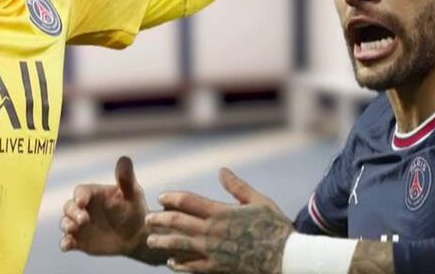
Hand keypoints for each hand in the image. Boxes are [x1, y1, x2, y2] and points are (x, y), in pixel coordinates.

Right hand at [60, 156, 149, 258]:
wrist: (137, 235)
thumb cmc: (134, 209)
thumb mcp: (133, 193)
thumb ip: (126, 179)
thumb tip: (124, 159)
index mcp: (93, 194)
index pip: (80, 192)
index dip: (79, 196)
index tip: (82, 201)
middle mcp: (83, 208)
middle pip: (69, 206)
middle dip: (73, 212)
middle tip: (83, 219)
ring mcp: (80, 225)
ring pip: (65, 223)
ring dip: (66, 225)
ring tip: (72, 230)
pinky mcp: (80, 241)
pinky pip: (67, 241)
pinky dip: (65, 243)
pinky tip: (67, 246)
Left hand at [146, 168, 292, 273]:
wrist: (287, 259)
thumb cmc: (276, 228)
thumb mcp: (258, 201)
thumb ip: (237, 187)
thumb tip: (222, 171)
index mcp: (221, 212)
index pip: (188, 202)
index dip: (172, 198)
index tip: (161, 197)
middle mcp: (213, 231)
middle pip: (178, 223)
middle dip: (160, 220)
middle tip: (148, 219)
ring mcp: (213, 252)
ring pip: (180, 245)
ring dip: (163, 241)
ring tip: (151, 240)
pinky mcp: (218, 268)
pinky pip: (193, 267)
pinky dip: (179, 264)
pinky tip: (171, 262)